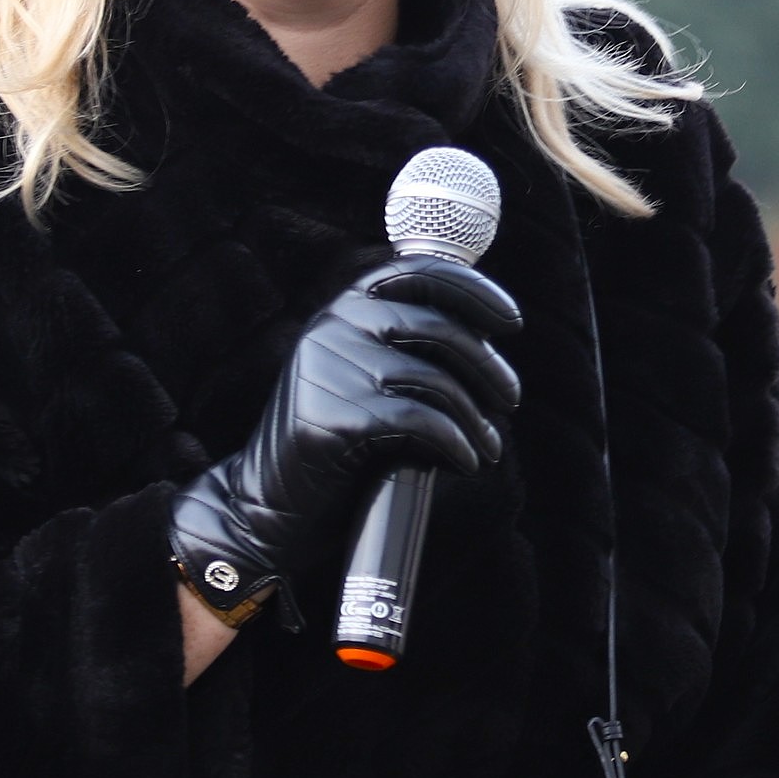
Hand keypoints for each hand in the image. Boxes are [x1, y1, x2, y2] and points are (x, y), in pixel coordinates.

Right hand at [168, 255, 519, 617]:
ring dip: (476, 417)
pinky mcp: (333, 416)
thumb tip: (487, 334)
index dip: (474, 290)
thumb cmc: (336, 442)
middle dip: (487, 366)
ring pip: (433, 379)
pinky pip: (418, 421)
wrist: (268, 505)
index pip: (419, 271)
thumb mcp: (368, 377)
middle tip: (509, 400)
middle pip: (437, 327)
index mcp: (346, 307)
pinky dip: (455, 442)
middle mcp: (334, 325)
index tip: (510, 323)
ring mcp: (330, 368)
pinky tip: (465, 460)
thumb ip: (408, 347)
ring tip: (488, 446)